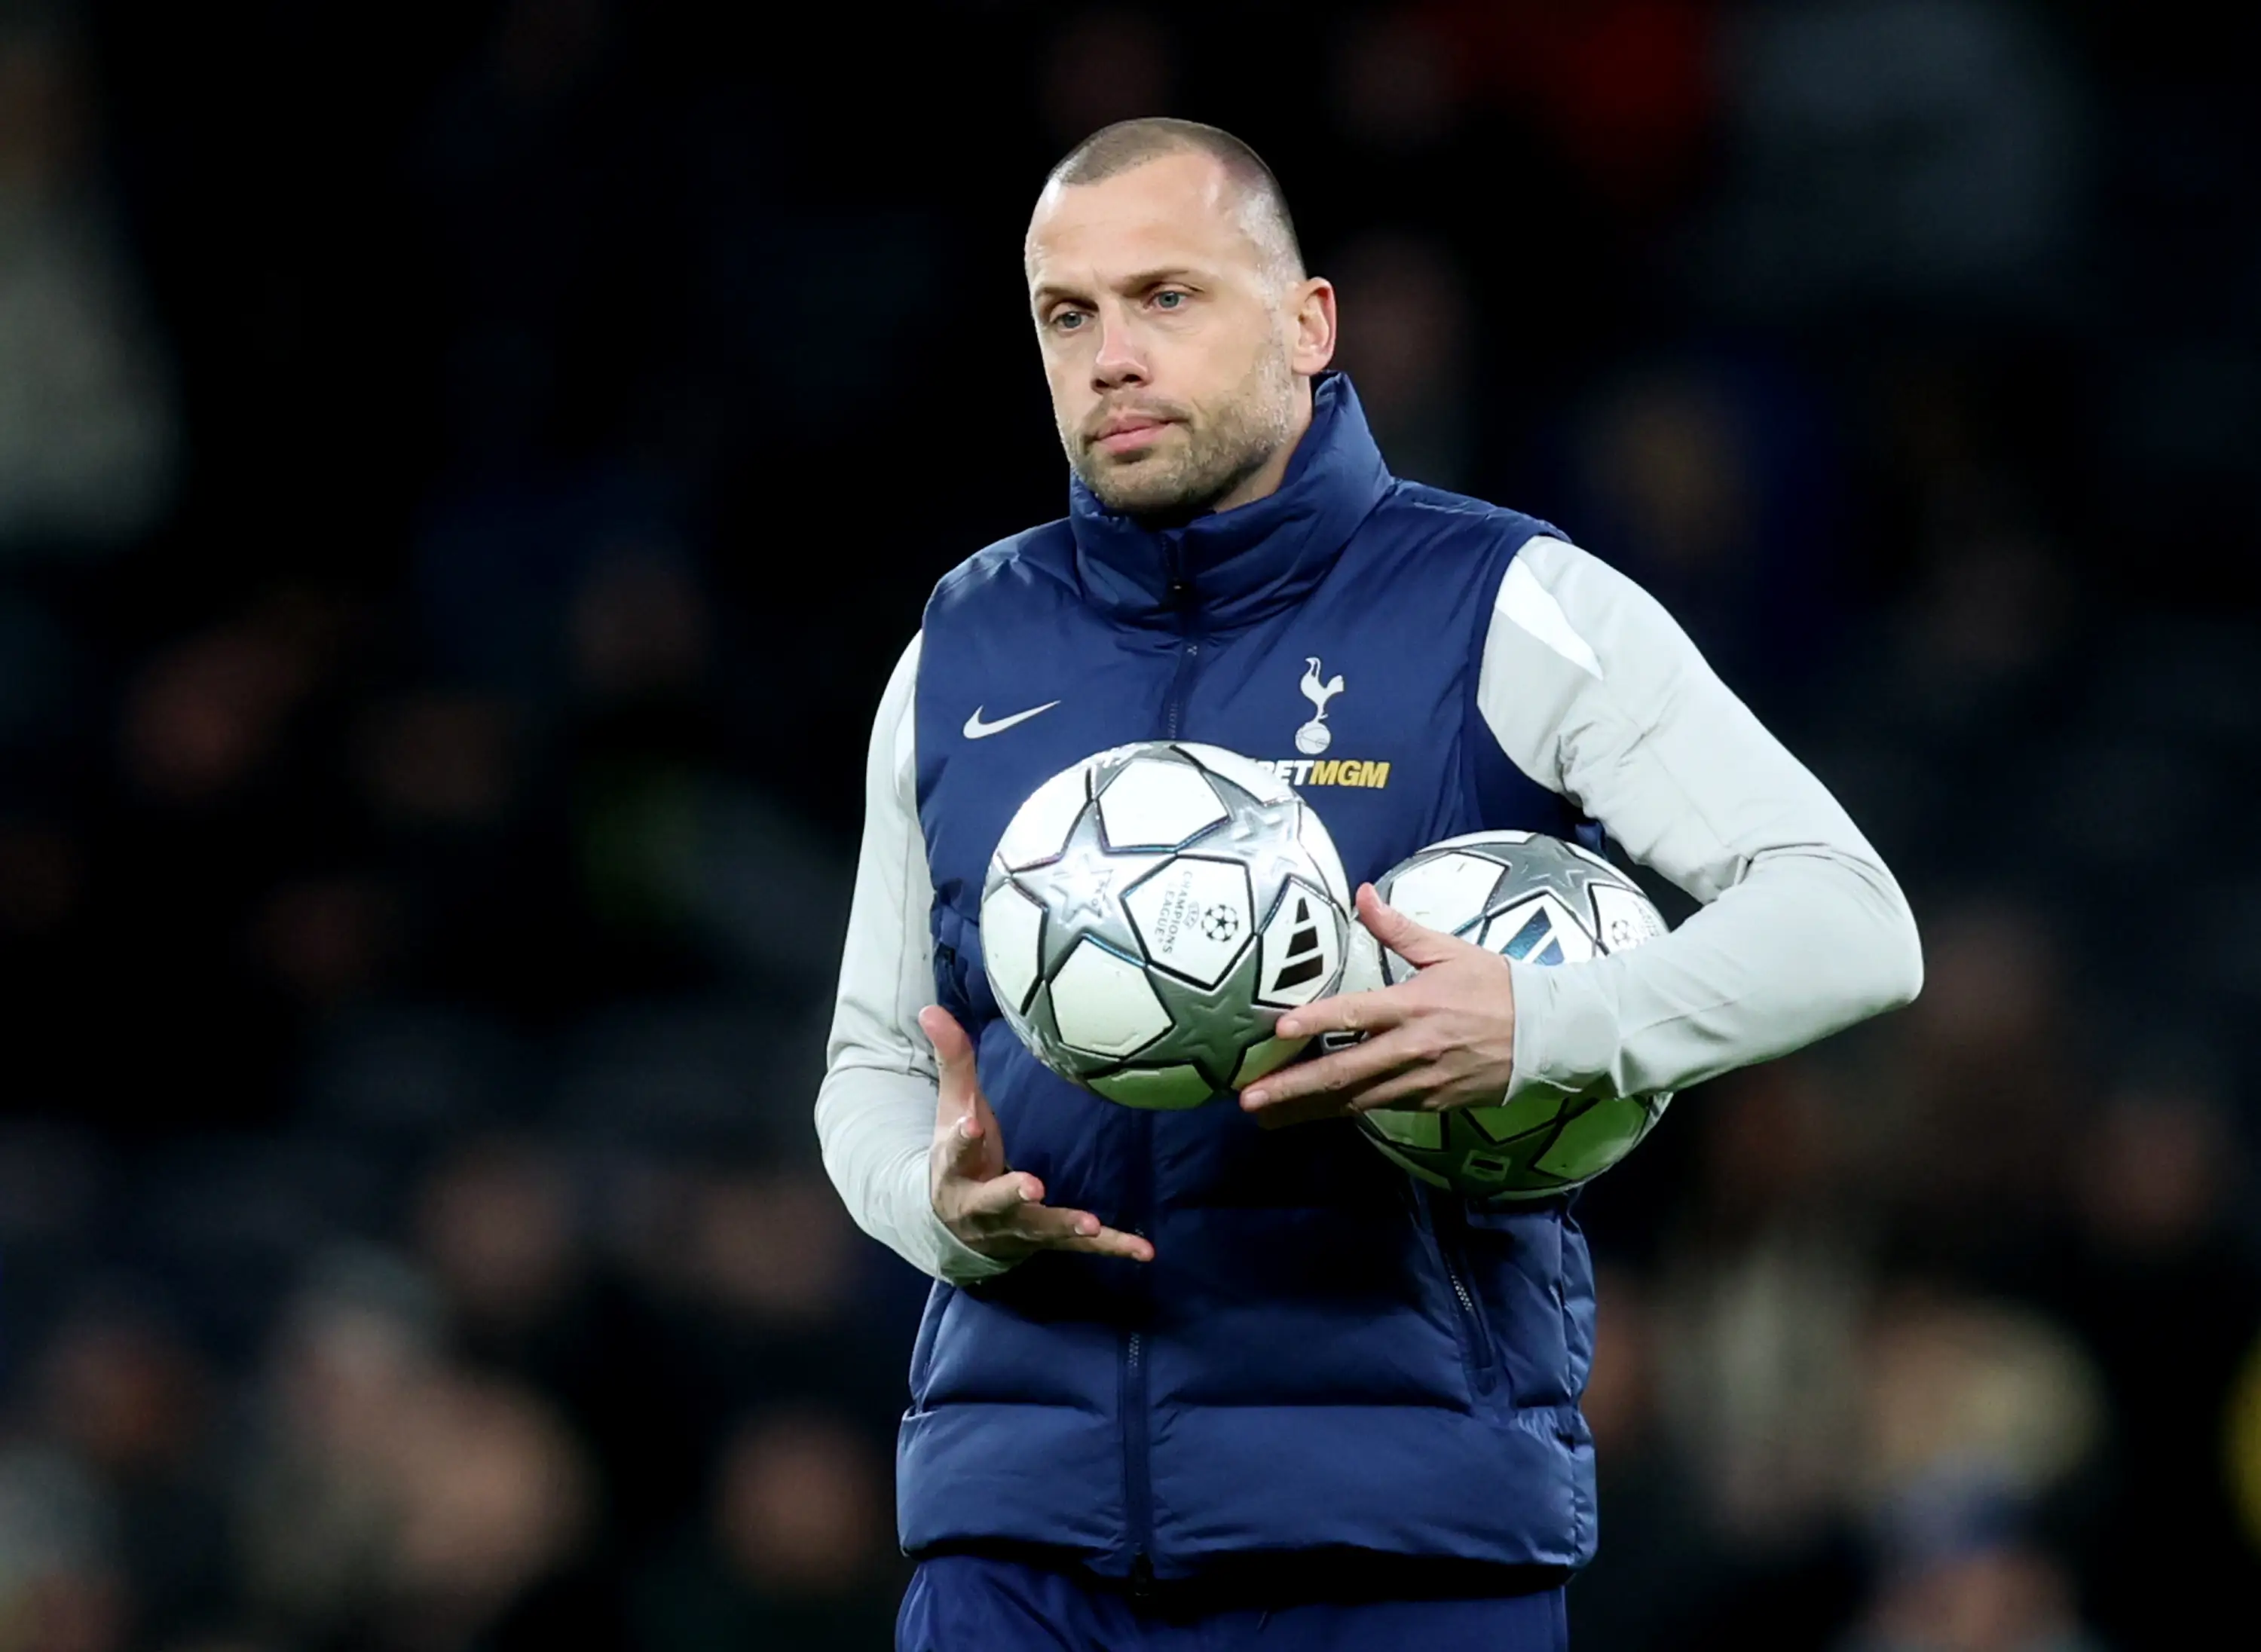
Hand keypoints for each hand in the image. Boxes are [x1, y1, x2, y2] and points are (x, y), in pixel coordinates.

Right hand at [921, 1006, 1153, 1263]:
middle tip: (1032, 1185)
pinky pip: (1081, 1249)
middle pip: (995, 1201)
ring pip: (1040, 1228)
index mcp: (956, 1170)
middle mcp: (982, 1206)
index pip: (955, 1151)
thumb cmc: (962, 1156)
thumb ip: (953, 1062)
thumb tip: (931, 1008)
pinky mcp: (1046, 1241)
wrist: (957, 1226)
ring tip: (1092, 1224)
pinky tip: (1145, 1252)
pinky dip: (1113, 1248)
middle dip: (1012, 1193)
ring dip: (1066, 1226)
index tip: (970, 1122)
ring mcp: (1016, 1228)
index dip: (962, 1137)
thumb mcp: (953, 1110)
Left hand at [1237, 885, 1517, 1129]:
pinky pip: (1381, 1108)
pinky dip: (1346, 1111)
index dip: (1316, 1022)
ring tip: (1268, 1118)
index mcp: (1413, 1005)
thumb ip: (1398, 929)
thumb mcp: (1448, 949)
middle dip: (1293, 1088)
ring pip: (1356, 1100)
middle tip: (1250, 1099)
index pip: (1356, 1015)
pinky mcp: (1432, 1104)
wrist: (1549, 1035)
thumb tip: (1361, 893)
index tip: (1279, 1030)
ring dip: (1309, 1110)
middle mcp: (1412, 1048)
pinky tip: (1315, 1115)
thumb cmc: (1495, 985)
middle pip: (1344, 1072)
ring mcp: (1422, 1081)